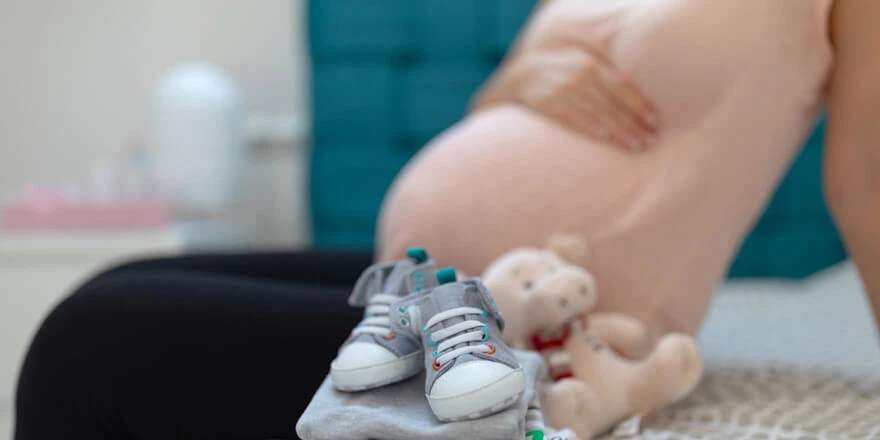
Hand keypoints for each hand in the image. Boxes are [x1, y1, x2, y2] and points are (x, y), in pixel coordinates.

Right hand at [512, 46, 658, 150]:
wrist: (519, 76)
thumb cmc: (560, 74)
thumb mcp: (581, 65)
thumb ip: (604, 77)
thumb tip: (638, 98)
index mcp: (590, 64)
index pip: (621, 86)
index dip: (639, 104)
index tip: (655, 122)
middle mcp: (578, 75)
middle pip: (612, 103)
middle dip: (633, 123)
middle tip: (650, 141)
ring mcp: (561, 89)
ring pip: (596, 113)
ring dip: (618, 131)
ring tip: (634, 145)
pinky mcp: (546, 103)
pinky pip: (572, 118)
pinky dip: (588, 127)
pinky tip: (604, 137)